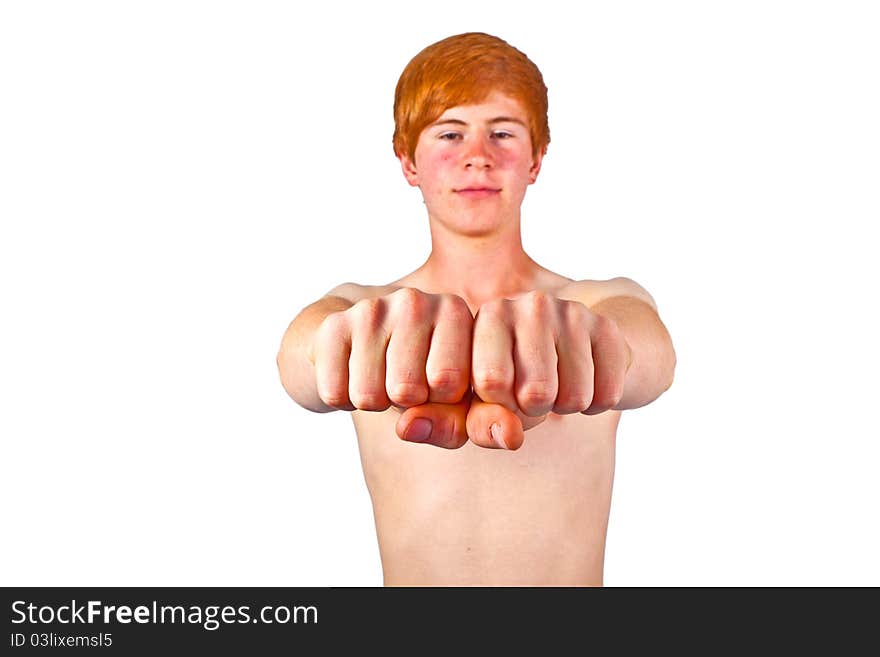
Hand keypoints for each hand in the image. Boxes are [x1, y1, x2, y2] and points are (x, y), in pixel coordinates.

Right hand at [312, 287, 472, 410]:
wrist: (360, 339)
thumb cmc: (419, 373)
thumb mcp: (451, 399)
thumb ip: (452, 423)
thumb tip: (408, 426)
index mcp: (454, 313)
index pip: (450, 383)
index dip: (440, 402)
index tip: (436, 385)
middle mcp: (414, 302)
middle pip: (407, 391)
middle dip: (404, 403)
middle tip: (402, 382)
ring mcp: (371, 309)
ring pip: (368, 396)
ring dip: (373, 402)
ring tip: (379, 378)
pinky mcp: (333, 325)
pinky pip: (335, 393)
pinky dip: (342, 398)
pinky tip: (352, 374)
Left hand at [463, 290, 631, 446]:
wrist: (568, 347)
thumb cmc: (514, 378)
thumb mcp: (484, 400)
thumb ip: (482, 424)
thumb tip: (508, 435)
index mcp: (490, 316)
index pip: (491, 381)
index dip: (499, 408)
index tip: (501, 397)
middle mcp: (531, 305)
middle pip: (535, 394)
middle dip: (534, 410)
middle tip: (531, 394)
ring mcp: (572, 312)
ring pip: (574, 397)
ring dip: (565, 407)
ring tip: (556, 386)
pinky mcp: (607, 327)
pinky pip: (607, 394)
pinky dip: (597, 403)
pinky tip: (585, 382)